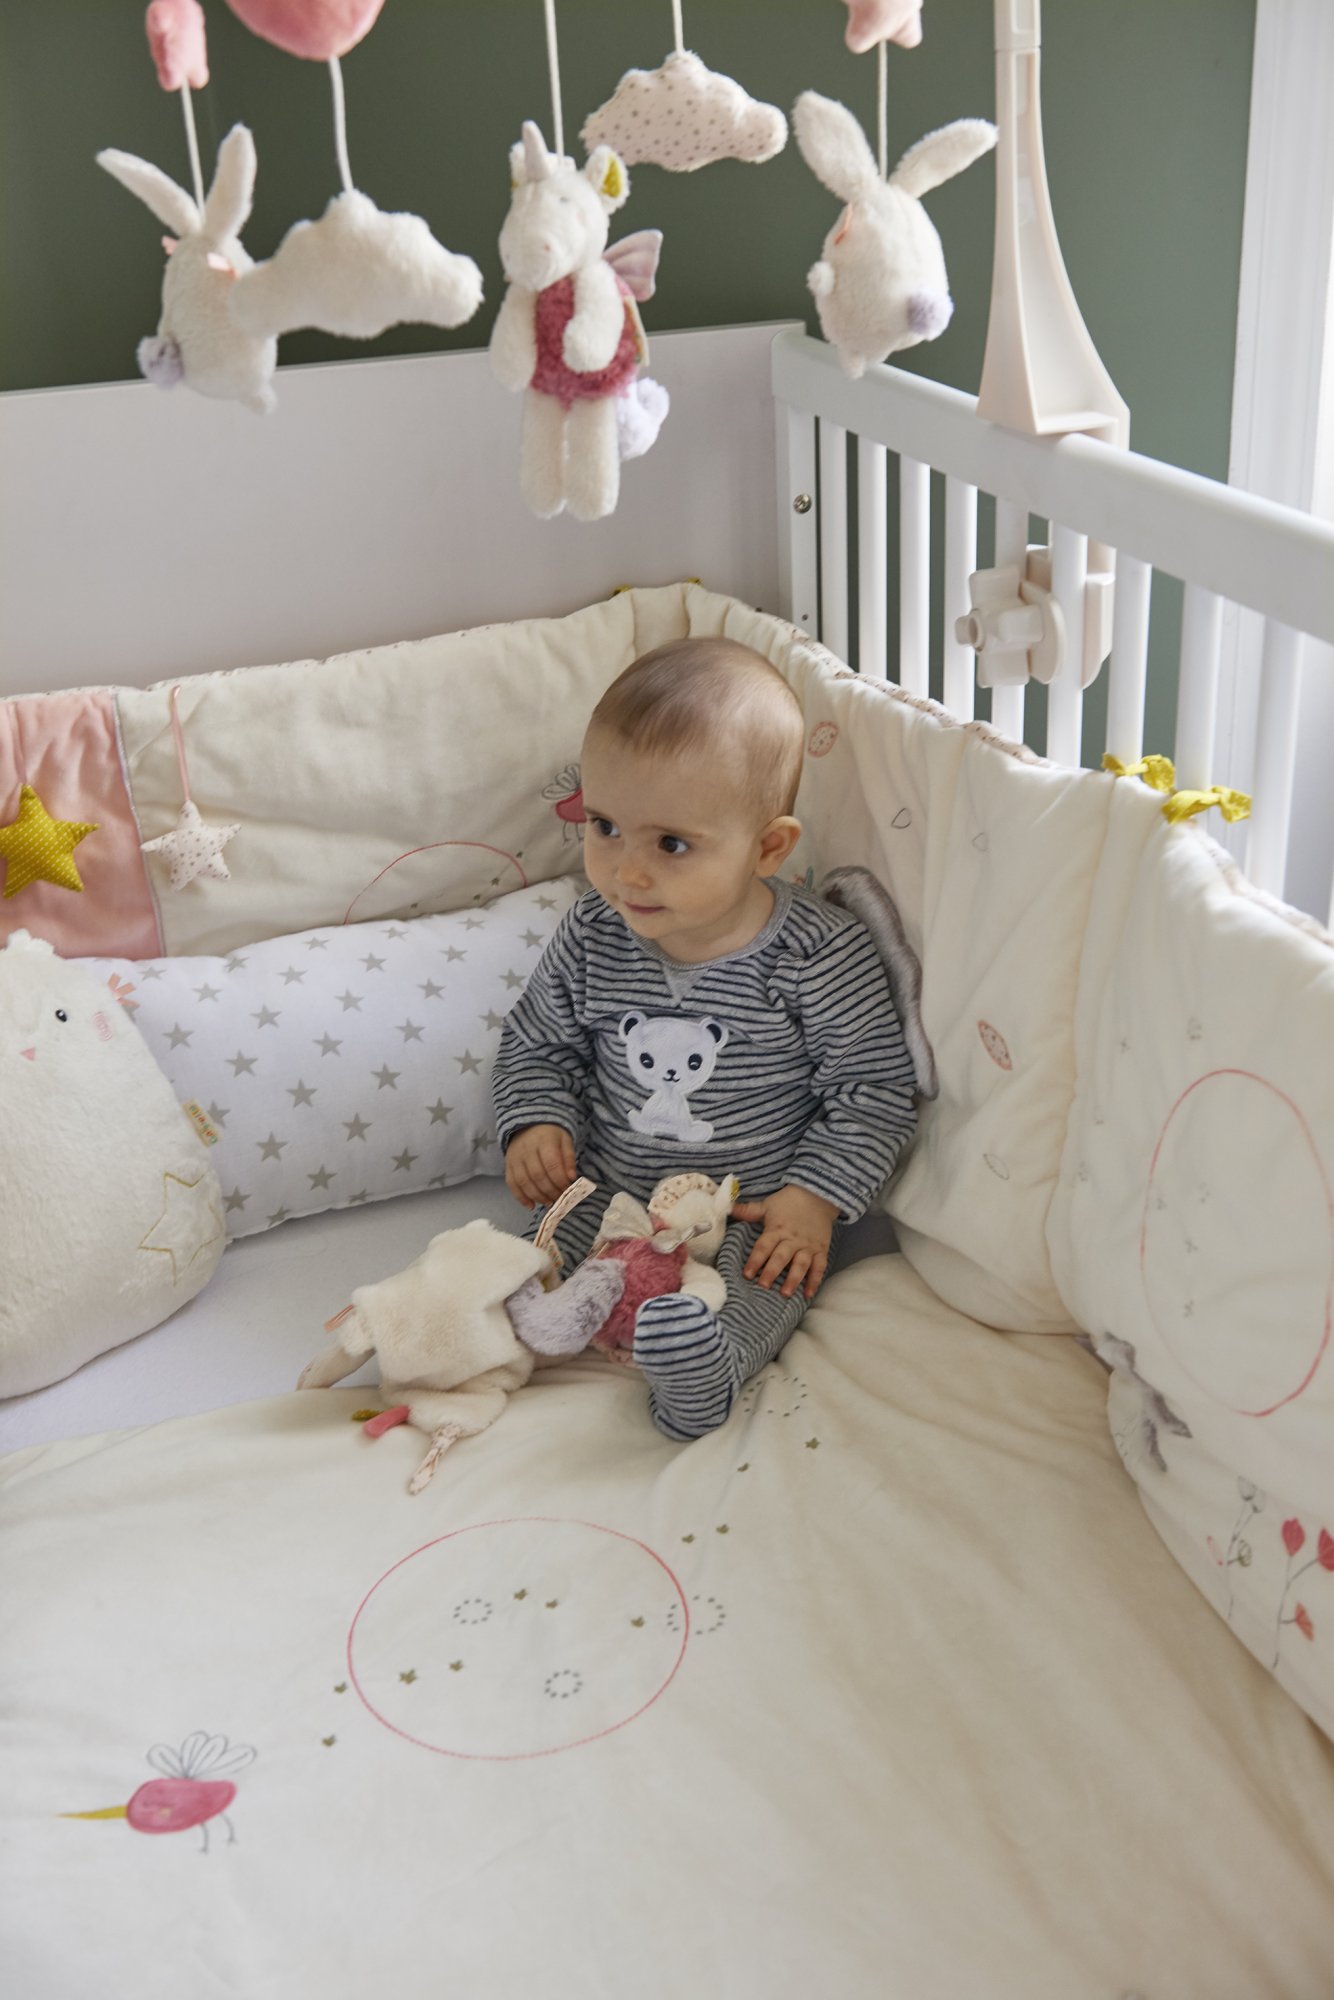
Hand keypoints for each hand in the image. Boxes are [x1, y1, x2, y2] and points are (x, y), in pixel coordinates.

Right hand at [505, 1124, 577, 1209]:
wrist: (529, 1126)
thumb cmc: (551, 1135)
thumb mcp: (565, 1141)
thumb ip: (569, 1158)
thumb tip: (571, 1178)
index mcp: (544, 1140)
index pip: (551, 1164)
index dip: (560, 1180)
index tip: (569, 1189)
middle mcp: (527, 1149)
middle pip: (538, 1175)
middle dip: (551, 1191)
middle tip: (561, 1199)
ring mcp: (515, 1157)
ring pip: (524, 1182)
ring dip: (538, 1196)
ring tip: (549, 1202)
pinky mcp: (508, 1165)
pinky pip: (512, 1184)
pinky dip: (521, 1197)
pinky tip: (531, 1205)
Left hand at [731, 1185, 838, 1300]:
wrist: (817, 1195)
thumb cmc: (788, 1202)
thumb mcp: (767, 1205)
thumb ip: (748, 1211)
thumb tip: (727, 1208)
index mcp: (777, 1229)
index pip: (764, 1247)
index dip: (755, 1260)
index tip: (747, 1274)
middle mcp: (792, 1239)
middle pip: (781, 1257)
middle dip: (771, 1272)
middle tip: (763, 1286)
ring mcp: (808, 1246)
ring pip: (801, 1264)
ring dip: (793, 1279)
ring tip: (785, 1293)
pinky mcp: (821, 1249)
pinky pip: (819, 1266)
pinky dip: (815, 1281)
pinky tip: (808, 1294)